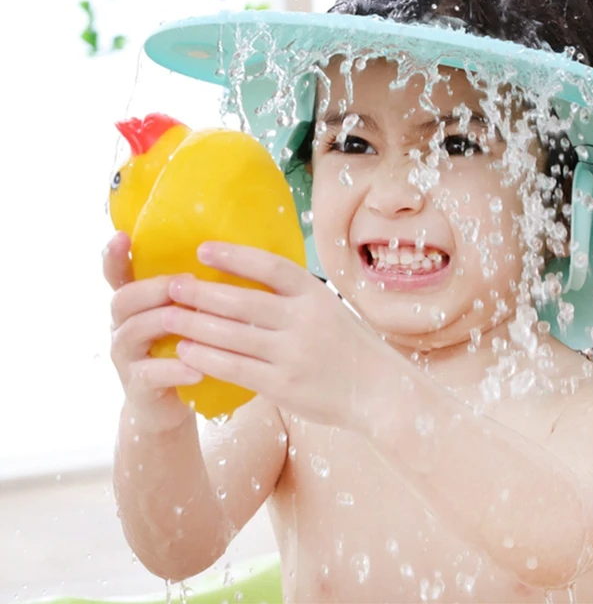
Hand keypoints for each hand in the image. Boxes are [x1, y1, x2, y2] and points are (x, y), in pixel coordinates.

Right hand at [103, 231, 202, 433]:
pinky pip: (150, 374)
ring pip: (133, 332)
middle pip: (123, 299)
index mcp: (135, 304)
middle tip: (185, 281)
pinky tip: (197, 368)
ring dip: (164, 322)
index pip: (117, 275)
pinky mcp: (138, 386)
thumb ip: (193, 291)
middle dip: (153, 288)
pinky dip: (174, 369)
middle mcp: (123, 326)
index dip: (115, 257)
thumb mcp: (186, 317)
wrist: (172, 406)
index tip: (121, 236)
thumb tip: (231, 254)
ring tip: (192, 319)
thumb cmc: (185, 348)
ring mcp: (127, 357)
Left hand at [163, 242, 383, 428]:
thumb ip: (294, 298)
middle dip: (201, 293)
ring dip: (194, 325)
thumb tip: (245, 281)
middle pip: (242, 302)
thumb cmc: (349, 347)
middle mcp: (304, 320)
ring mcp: (293, 354)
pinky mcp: (284, 386)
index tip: (202, 249)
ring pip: (231, 336)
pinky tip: (185, 351)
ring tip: (165, 317)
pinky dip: (206, 358)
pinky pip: (235, 369)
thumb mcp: (329, 310)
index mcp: (316, 295)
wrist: (380, 391)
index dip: (235, 256)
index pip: (270, 267)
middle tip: (170, 285)